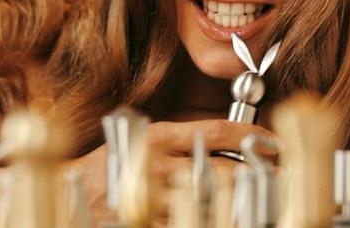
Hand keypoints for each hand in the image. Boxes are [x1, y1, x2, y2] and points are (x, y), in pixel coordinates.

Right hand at [68, 119, 274, 225]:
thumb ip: (183, 140)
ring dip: (238, 202)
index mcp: (160, 136)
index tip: (272, 141)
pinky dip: (207, 220)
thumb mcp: (145, 138)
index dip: (251, 134)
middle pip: (221, 168)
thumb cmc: (113, 162)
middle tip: (279, 177)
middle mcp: (159, 163)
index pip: (217, 130)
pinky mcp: (144, 222)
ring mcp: (152, 197)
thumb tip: (228, 143)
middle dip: (256, 173)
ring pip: (209, 201)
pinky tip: (221, 217)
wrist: (70, 190)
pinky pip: (186, 224)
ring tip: (263, 202)